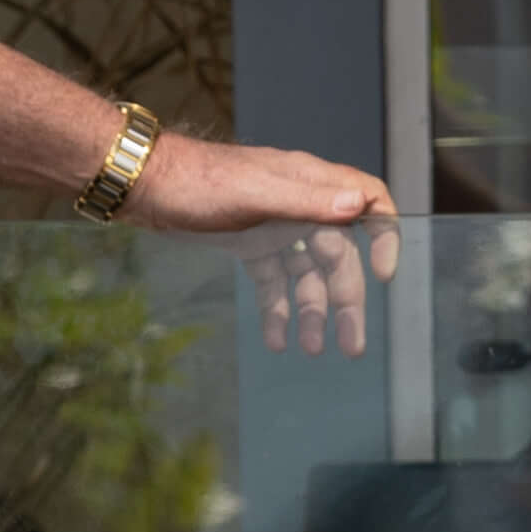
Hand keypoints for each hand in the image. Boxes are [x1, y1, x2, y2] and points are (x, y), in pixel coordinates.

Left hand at [131, 135, 400, 355]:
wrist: (146, 185)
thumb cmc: (200, 181)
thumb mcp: (254, 191)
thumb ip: (306, 200)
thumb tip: (358, 205)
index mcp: (310, 184)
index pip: (369, 203)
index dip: (384, 237)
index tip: (383, 276)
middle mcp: (299, 205)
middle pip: (337, 255)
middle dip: (345, 301)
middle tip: (351, 347)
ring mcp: (273, 226)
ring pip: (305, 274)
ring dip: (311, 312)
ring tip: (311, 350)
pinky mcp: (249, 244)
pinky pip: (272, 280)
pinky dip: (276, 309)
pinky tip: (276, 340)